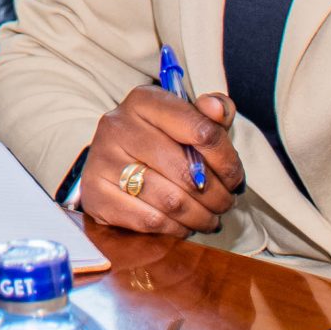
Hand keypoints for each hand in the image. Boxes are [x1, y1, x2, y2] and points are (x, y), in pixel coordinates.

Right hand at [77, 86, 242, 234]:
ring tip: (208, 217)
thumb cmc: (159, 143)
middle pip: (187, 171)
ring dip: (200, 216)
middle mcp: (118, 125)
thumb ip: (210, 116)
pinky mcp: (96, 193)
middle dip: (217, 196)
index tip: (234, 177)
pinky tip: (182, 223)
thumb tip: (218, 107)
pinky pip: (151, 221)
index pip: (202, 130)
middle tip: (224, 203)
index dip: (227, 160)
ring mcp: (103, 159)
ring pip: (171, 201)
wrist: (111, 166)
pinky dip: (175, 228)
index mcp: (144, 100)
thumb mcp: (185, 122)